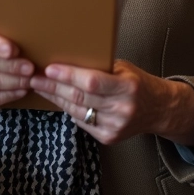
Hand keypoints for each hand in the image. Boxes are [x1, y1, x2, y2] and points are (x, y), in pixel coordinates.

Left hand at [31, 60, 193, 146]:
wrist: (159, 109)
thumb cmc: (136, 82)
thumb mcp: (123, 68)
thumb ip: (99, 66)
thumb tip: (66, 56)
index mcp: (128, 87)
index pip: (92, 81)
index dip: (69, 75)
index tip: (49, 68)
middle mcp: (122, 109)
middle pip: (80, 97)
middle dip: (53, 86)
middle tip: (34, 76)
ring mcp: (115, 126)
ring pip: (77, 111)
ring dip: (55, 98)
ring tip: (40, 86)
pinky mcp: (109, 138)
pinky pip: (81, 122)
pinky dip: (68, 110)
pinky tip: (57, 99)